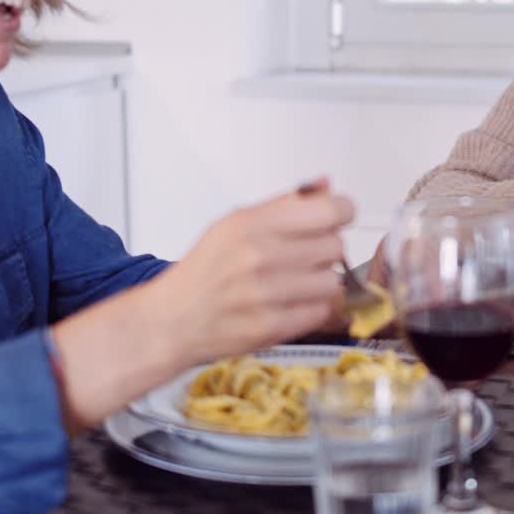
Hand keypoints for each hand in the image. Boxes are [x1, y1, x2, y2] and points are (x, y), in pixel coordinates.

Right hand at [163, 178, 355, 362]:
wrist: (173, 319)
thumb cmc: (206, 270)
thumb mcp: (235, 223)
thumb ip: (285, 204)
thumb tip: (325, 186)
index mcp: (251, 223)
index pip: (329, 210)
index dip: (340, 212)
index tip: (336, 217)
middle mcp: (258, 256)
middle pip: (335, 246)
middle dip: (326, 250)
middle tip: (306, 256)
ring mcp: (264, 294)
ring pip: (333, 281)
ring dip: (321, 282)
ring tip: (296, 282)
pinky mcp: (270, 327)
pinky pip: (321, 311)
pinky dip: (312, 308)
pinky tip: (291, 303)